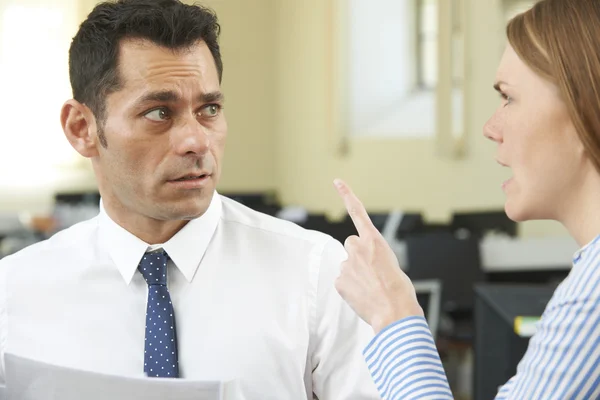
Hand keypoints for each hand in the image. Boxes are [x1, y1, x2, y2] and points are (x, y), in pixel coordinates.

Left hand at [333, 179, 423, 333]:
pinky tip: (362, 296)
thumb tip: (361, 267)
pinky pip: (342, 281)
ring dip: (355, 273)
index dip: (347, 195)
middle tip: (372, 272)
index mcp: (375, 241)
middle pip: (351, 245)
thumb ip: (373, 258)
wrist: (394, 312)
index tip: (337, 181)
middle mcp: (358, 248)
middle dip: (358, 255)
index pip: (358, 212)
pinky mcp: (339, 280)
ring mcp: (346, 264)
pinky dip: (350, 288)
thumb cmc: (399, 290)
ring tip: (371, 287)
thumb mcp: (391, 265)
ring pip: (347, 265)